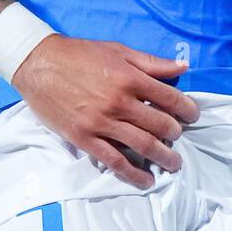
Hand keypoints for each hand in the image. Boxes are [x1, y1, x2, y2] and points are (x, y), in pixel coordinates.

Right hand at [11, 35, 198, 188]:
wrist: (39, 64)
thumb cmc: (79, 54)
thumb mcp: (118, 51)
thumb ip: (151, 62)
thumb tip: (183, 66)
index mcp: (129, 78)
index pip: (169, 97)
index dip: (186, 108)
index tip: (192, 115)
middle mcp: (119, 102)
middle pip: (159, 125)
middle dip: (175, 134)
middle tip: (179, 137)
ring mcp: (102, 123)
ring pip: (142, 146)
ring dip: (163, 157)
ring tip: (174, 163)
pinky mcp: (85, 139)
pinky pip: (115, 161)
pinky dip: (134, 173)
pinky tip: (146, 180)